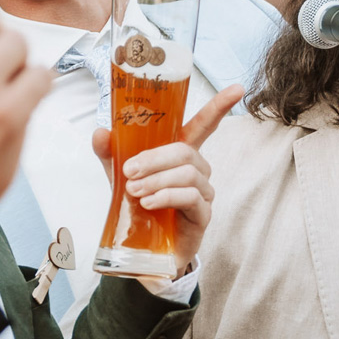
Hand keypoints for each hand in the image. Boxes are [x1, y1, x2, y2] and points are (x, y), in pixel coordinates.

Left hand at [90, 85, 242, 274]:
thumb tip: (100, 132)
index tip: (238, 88)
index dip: (219, 107)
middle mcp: (197, 170)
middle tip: (129, 172)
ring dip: (156, 180)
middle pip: (184, 150)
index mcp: (180, 154)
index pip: (203, 125)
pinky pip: (189, 196)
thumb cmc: (139, 207)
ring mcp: (203, 192)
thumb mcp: (119, 177)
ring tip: (134, 192)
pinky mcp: (202, 214)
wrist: (143, 250)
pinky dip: (165, 197)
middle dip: (154, 158)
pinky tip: (148, 203)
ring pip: (187, 172)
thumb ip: (111, 154)